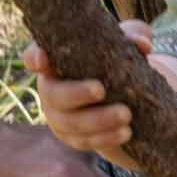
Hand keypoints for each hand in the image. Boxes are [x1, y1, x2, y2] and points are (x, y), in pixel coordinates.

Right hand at [27, 20, 154, 155]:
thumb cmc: (115, 61)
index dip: (34, 58)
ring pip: (71, 123)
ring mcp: (60, 117)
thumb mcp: (124, 44)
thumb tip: (142, 44)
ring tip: (126, 115)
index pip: (34, 56)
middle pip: (53, 95)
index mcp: (56, 62)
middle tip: (100, 90)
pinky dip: (107, 138)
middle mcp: (51, 90)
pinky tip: (125, 132)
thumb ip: (133, 35)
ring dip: (98, 120)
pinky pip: (86, 141)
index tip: (42, 58)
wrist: (125, 97)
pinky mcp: (75, 138)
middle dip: (76, 93)